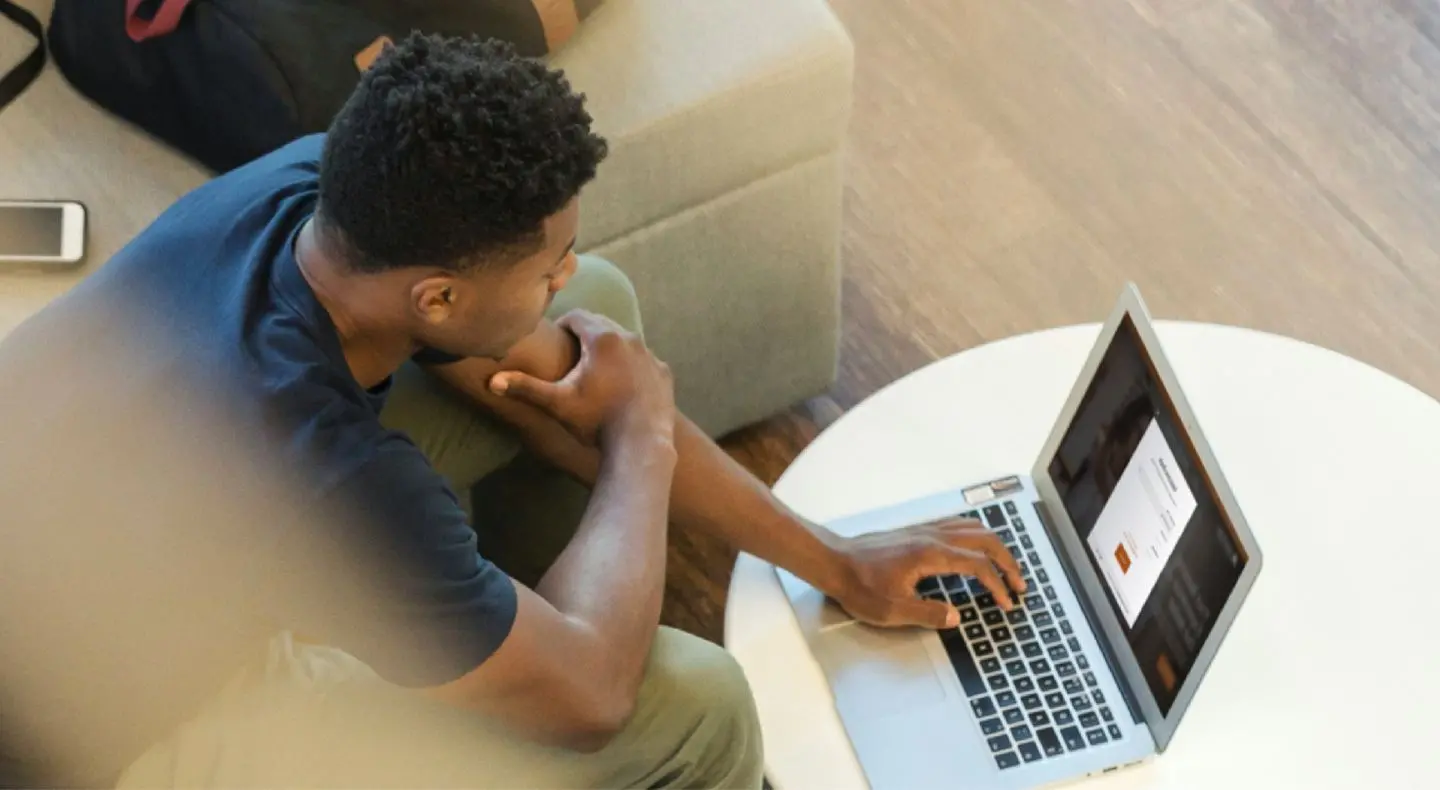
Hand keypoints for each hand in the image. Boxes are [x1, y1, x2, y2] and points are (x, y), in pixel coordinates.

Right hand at [488, 310, 674, 447]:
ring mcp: (650, 355)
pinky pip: (643, 360)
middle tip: (572, 353)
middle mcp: (630, 338)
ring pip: (625, 341)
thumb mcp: (558, 403)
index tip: (555, 339)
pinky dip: (631, 365)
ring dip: (610, 349)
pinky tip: (622, 384)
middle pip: (602, 324)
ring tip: (595, 369)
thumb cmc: (596, 420)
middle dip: (586, 335)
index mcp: (602, 338)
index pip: (576, 316)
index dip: (562, 325)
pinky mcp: (664, 372)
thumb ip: (526, 387)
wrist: (641, 444)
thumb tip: (492, 381)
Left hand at [828, 516, 1026, 629]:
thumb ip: (928, 614)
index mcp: (930, 555)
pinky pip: (957, 524)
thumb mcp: (893, 611)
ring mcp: (925, 529)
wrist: (834, 561)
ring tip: (1006, 566)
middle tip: (1019, 583)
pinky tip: (977, 547)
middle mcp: (932, 536)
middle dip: (1007, 561)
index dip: (998, 585)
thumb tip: (957, 617)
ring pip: (973, 528)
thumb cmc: (859, 586)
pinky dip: (977, 535)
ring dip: (995, 546)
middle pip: (984, 540)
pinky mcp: (917, 530)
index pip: (978, 565)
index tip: (1007, 603)